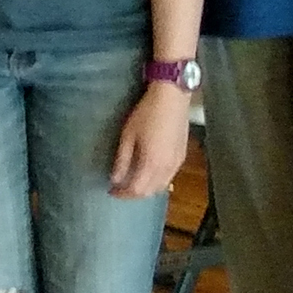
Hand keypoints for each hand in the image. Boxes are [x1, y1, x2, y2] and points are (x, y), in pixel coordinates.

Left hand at [110, 82, 191, 198]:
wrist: (172, 98)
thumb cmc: (147, 113)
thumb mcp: (128, 136)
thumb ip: (122, 160)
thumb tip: (114, 179)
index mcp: (152, 163)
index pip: (136, 190)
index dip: (122, 193)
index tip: (110, 191)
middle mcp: (167, 168)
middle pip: (150, 192)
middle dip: (133, 194)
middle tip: (119, 189)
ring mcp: (177, 163)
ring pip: (161, 187)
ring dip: (146, 190)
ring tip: (131, 183)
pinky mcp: (182, 157)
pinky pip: (169, 178)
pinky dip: (157, 182)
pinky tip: (148, 174)